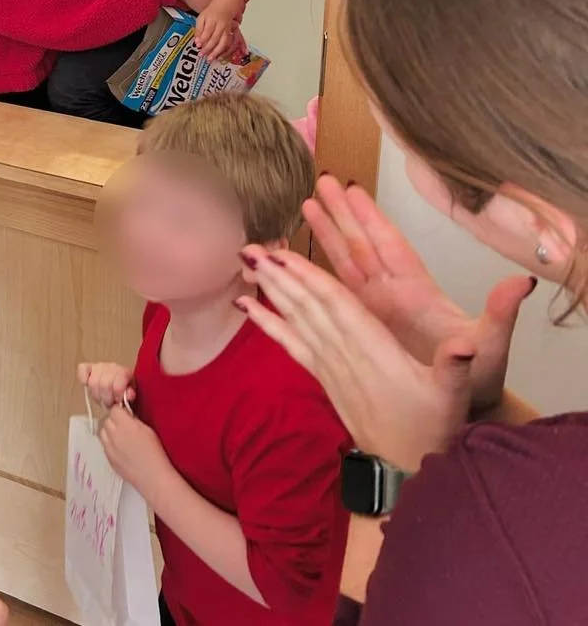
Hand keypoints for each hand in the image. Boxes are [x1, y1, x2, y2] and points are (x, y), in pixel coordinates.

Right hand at [77, 361, 133, 409]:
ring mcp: (99, 366)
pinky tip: (88, 385)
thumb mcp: (131, 395)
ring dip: (96, 394)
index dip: (116, 395)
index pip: (117, 384)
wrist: (119, 385)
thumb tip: (129, 395)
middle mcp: (111, 367)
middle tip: (109, 404)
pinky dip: (83, 378)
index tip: (118, 402)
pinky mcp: (88, 367)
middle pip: (104, 385)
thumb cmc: (124, 391)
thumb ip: (130, 394)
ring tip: (101, 399)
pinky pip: (82, 369)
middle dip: (106, 398)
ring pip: (92, 381)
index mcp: (124, 372)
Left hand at [100, 405, 172, 504]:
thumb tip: (127, 415)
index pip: (114, 409)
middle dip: (114, 420)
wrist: (153, 477)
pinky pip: (104, 445)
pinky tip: (120, 447)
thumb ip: (134, 419)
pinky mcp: (108, 459)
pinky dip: (109, 443)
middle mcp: (114, 436)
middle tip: (124, 424)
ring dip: (109, 430)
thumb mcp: (147, 429)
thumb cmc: (155, 454)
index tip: (125, 413)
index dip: (120, 410)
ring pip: (102, 432)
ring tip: (120, 435)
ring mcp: (109, 448)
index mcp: (125, 425)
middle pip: (106, 420)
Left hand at [193, 3, 239, 61]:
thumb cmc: (212, 13)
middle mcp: (221, 25)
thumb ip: (198, 29)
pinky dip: (224, 51)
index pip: (207, 31)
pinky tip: (219, 56)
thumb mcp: (202, 18)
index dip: (203, 39)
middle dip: (208, 48)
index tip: (198, 45)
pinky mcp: (231, 34)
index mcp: (212, 20)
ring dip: (217, 52)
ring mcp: (227, 30)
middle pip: (215, 38)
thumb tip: (197, 41)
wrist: (225, 7)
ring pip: (224, 43)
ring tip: (210, 58)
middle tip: (202, 55)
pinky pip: (229, 44)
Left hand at [238, 246, 477, 470]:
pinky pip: (290, 344)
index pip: (335, 305)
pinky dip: (267, 323)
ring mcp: (329, 364)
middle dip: (279, 275)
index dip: (310, 278)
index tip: (284, 254)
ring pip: (295, 318)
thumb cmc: (432, 425)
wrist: (406, 467)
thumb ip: (456, 365)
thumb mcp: (452, 395)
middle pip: (307, 305)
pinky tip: (246, 307)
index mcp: (372, 348)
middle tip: (250, 247)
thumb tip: (468, 343)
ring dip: (270, 290)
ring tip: (247, 263)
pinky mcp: (323, 376)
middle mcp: (343, 353)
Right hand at [303, 175, 534, 413]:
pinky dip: (317, 277)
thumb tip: (521, 282)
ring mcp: (376, 309)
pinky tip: (299, 261)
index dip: (373, 218)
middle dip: (343, 214)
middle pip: (363, 245)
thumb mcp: (491, 343)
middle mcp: (394, 293)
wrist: (462, 408)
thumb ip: (500, 314)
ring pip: (346, 264)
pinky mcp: (362, 328)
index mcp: (419, 291)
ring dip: (327, 235)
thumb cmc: (478, 377)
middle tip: (323, 182)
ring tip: (306, 205)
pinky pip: (336, 295)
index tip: (355, 189)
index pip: (391, 246)